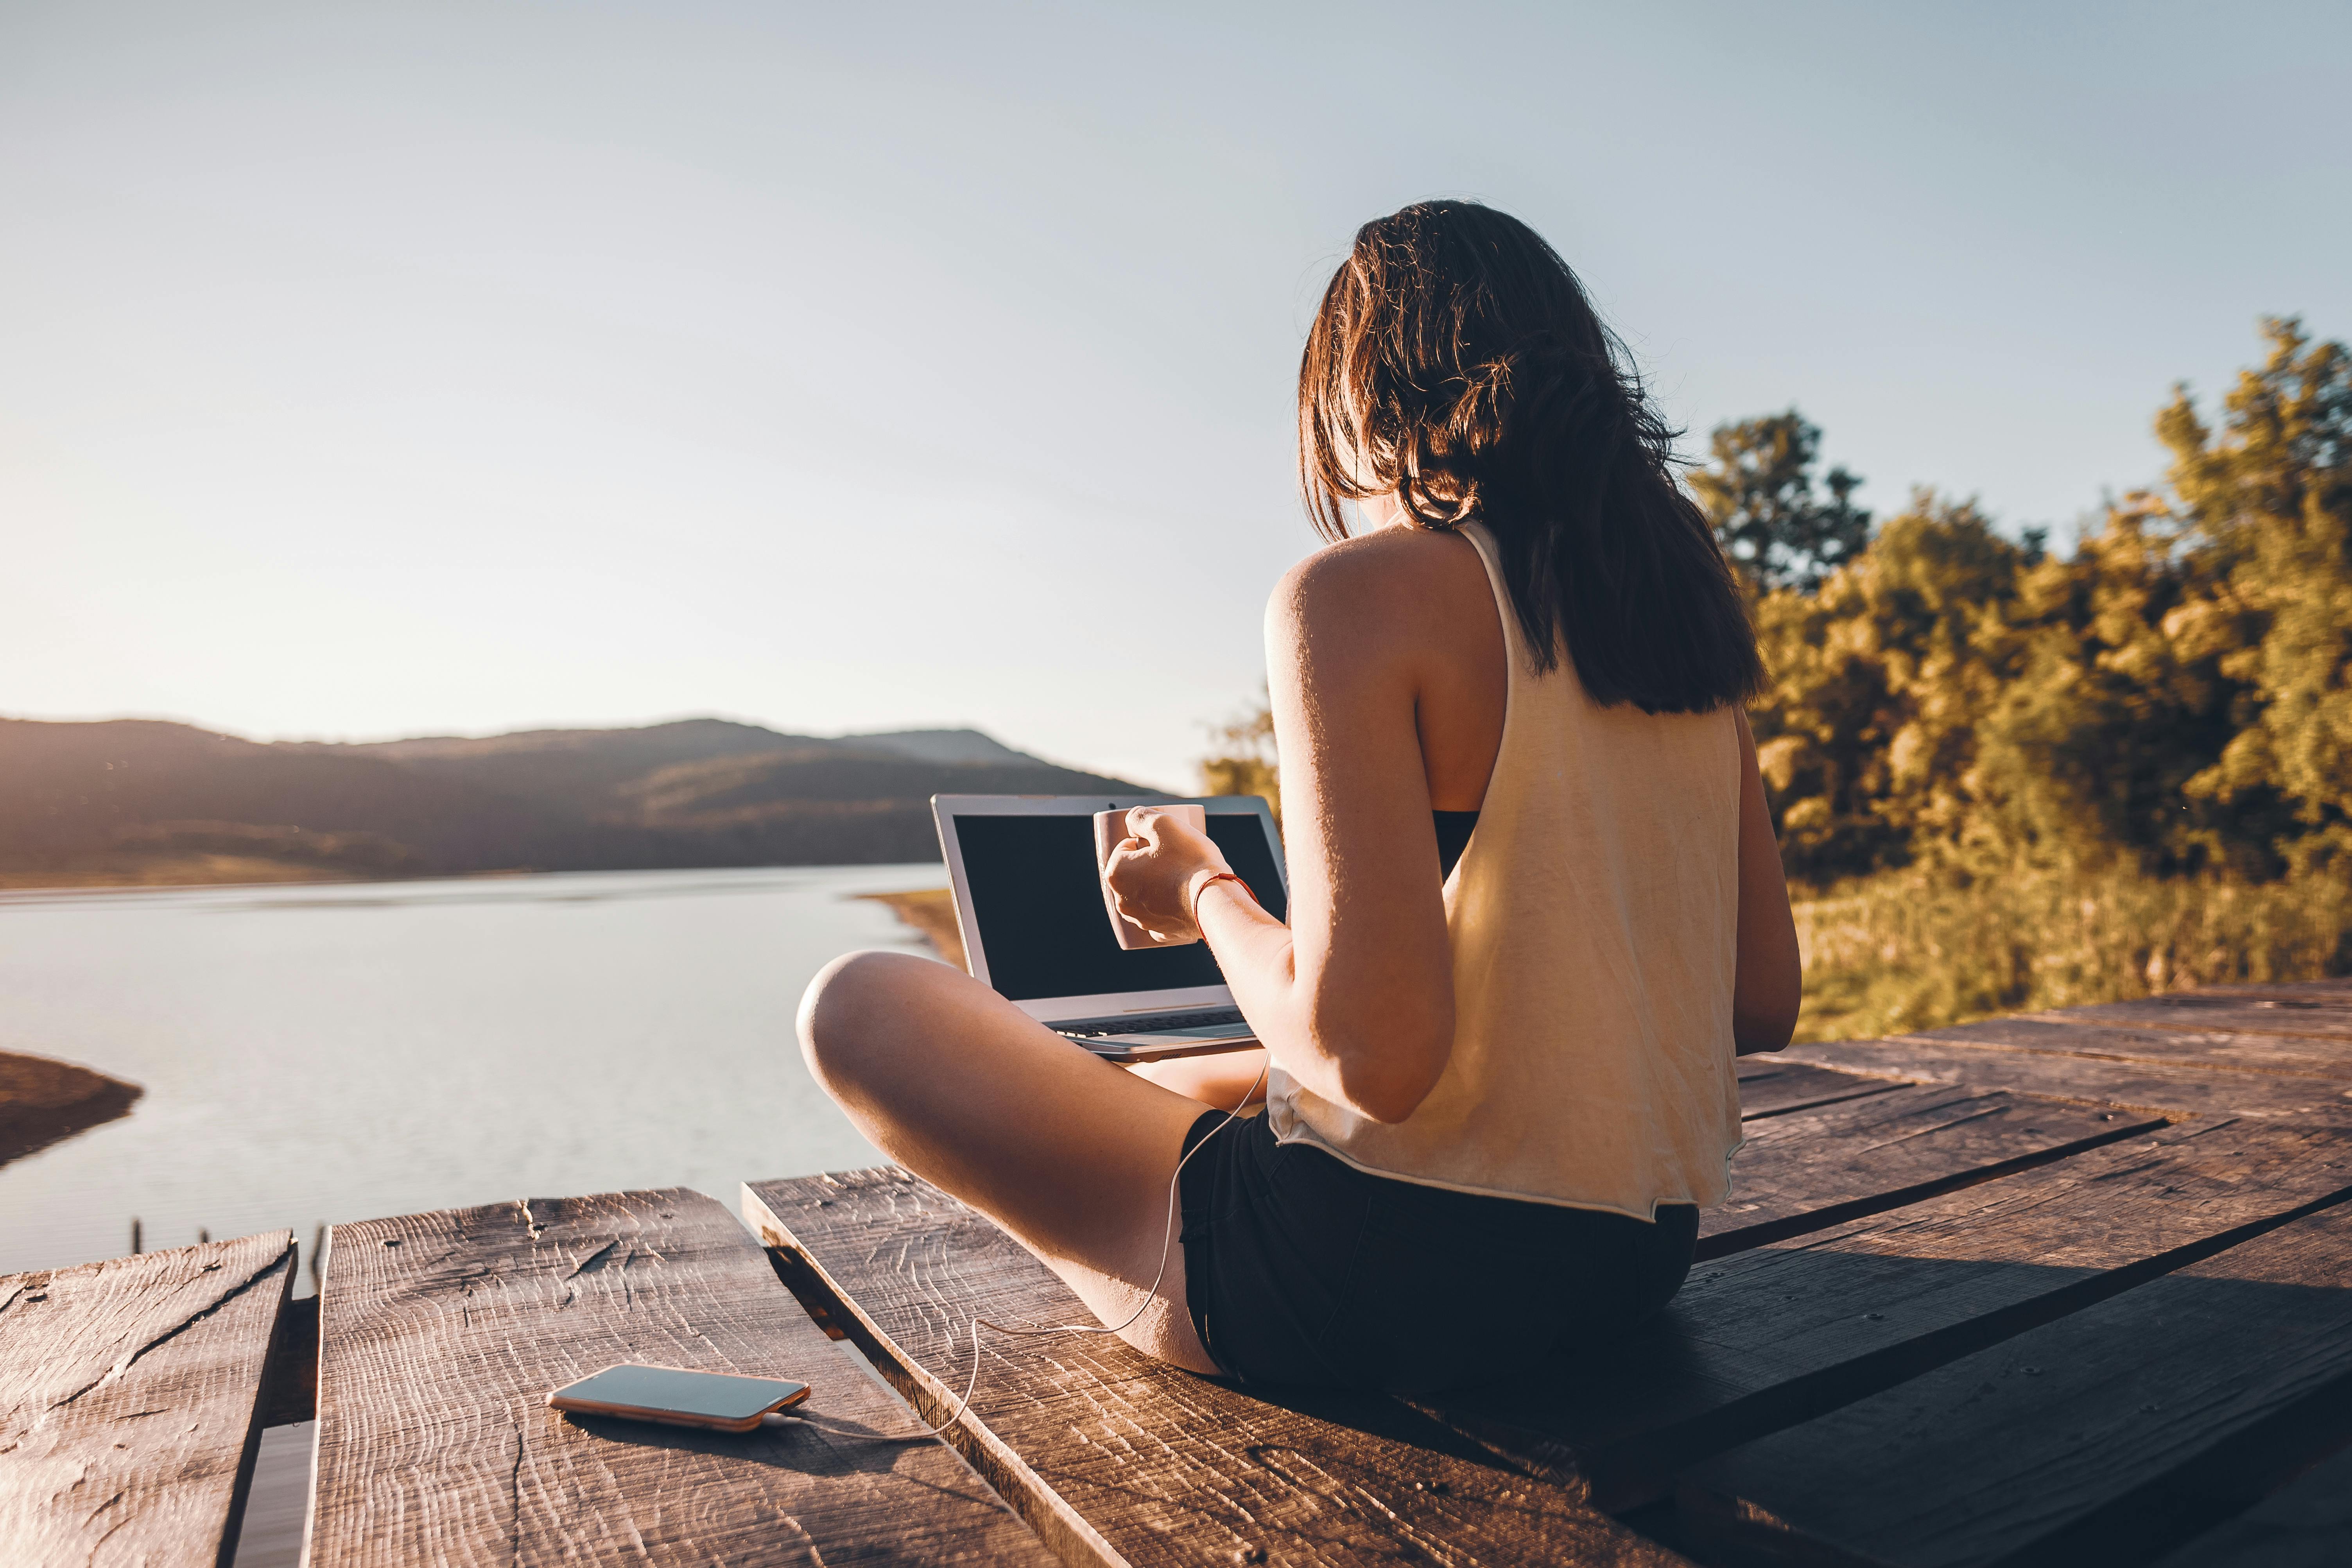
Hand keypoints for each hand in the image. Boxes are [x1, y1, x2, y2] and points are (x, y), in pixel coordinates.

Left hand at [1103, 806, 1231, 945]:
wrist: (1216, 902)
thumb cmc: (1190, 862)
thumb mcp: (1164, 823)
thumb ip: (1141, 816)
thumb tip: (1131, 820)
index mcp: (1116, 874)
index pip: (1124, 847)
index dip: (1145, 840)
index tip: (1165, 843)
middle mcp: (1123, 901)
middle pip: (1134, 871)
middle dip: (1150, 862)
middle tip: (1175, 856)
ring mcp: (1142, 920)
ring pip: (1146, 893)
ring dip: (1158, 883)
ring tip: (1183, 875)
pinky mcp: (1161, 933)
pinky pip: (1161, 914)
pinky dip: (1170, 905)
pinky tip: (1184, 898)